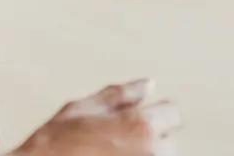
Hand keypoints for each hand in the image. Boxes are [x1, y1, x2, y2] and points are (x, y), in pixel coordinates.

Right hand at [9, 79, 179, 155]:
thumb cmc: (59, 141)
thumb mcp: (84, 108)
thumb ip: (120, 95)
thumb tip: (149, 84)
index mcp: (140, 125)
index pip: (173, 113)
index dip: (157, 111)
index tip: (140, 116)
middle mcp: (152, 151)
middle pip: (168, 139)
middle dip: (149, 136)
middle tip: (116, 139)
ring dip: (144, 153)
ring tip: (112, 152)